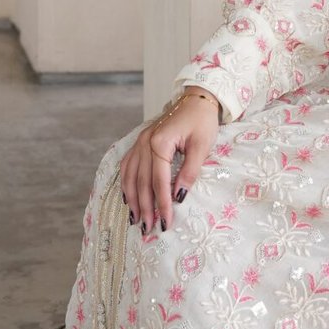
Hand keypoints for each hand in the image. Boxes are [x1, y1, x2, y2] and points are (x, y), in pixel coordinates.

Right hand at [122, 87, 221, 236]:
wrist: (196, 100)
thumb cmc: (202, 122)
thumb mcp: (202, 146)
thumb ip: (190, 171)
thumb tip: (179, 197)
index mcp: (160, 143)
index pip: (159, 182)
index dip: (162, 204)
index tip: (166, 223)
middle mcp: (145, 142)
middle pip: (142, 182)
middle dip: (145, 208)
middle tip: (149, 229)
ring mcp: (139, 141)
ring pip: (130, 176)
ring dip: (133, 200)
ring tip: (136, 219)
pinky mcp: (139, 142)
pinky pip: (127, 166)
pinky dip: (126, 183)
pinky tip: (128, 197)